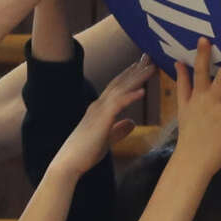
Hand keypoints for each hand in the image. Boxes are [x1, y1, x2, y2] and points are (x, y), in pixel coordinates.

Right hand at [53, 56, 153, 176]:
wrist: (69, 163)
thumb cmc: (85, 153)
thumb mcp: (107, 139)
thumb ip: (119, 130)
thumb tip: (132, 123)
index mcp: (100, 109)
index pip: (117, 87)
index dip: (131, 75)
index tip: (143, 65)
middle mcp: (99, 106)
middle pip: (121, 83)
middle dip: (136, 69)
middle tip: (150, 56)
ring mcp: (99, 111)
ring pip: (121, 89)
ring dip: (137, 77)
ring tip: (152, 66)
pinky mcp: (101, 121)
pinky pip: (118, 105)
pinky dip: (130, 96)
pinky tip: (142, 91)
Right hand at [168, 39, 220, 171]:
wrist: (192, 159)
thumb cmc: (189, 132)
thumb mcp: (182, 106)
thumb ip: (182, 83)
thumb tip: (178, 63)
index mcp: (197, 97)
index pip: (198, 72)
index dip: (202, 55)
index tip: (205, 40)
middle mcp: (210, 103)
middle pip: (220, 80)